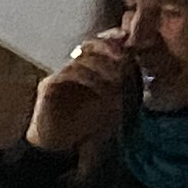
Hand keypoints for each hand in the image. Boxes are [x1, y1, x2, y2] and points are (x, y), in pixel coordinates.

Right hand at [27, 26, 130, 155]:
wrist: (61, 148)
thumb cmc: (88, 126)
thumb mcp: (114, 103)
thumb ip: (122, 84)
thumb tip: (138, 67)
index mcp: (89, 68)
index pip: (100, 45)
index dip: (114, 40)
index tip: (132, 42)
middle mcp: (73, 67)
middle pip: (90, 46)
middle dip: (110, 48)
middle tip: (125, 56)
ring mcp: (59, 75)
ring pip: (81, 59)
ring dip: (102, 65)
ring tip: (118, 76)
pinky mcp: (49, 86)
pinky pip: (68, 74)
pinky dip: (88, 78)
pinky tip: (102, 88)